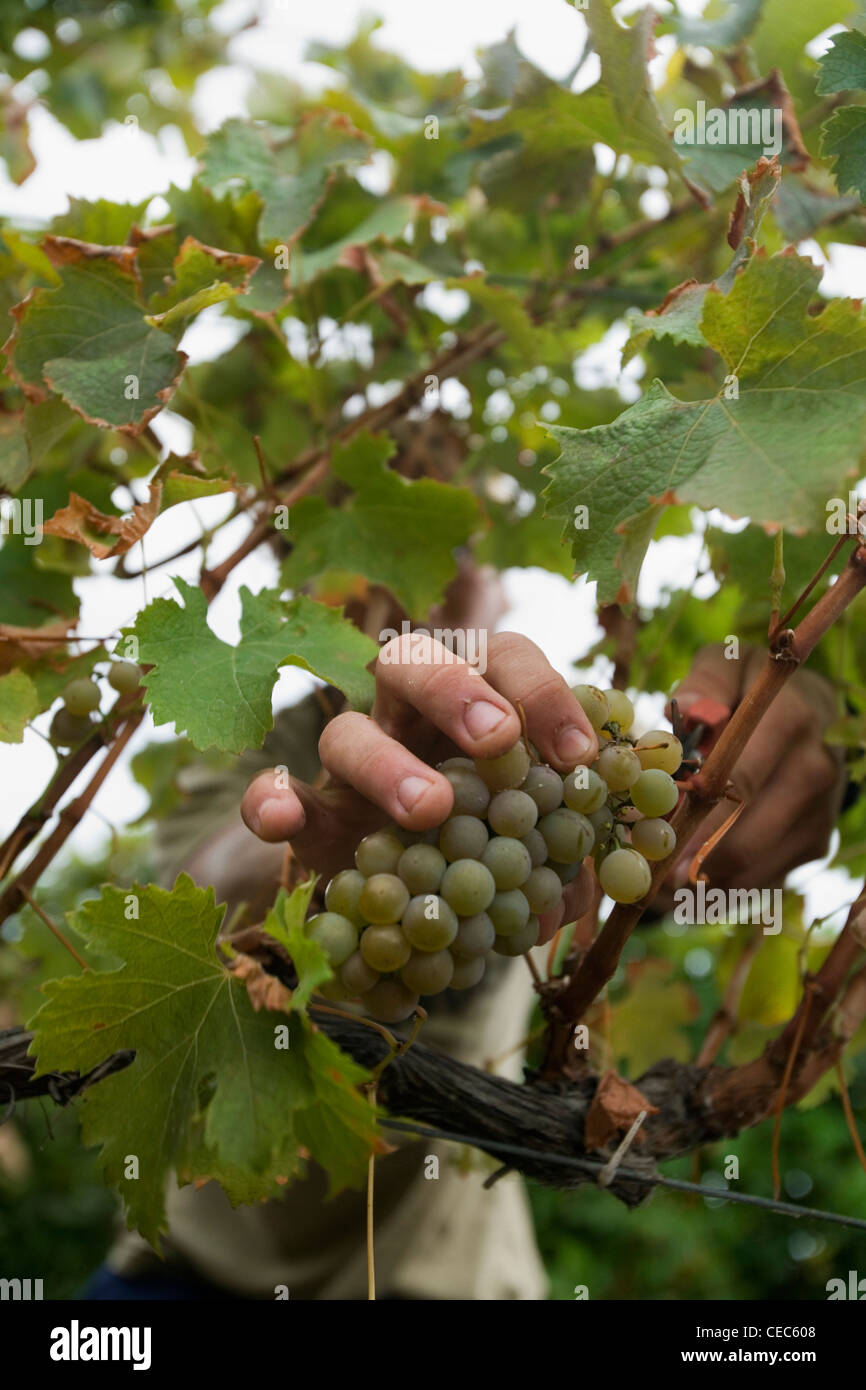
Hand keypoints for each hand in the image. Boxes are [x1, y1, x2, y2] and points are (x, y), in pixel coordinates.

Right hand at [241, 632, 598, 944]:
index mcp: (476, 703)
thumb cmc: (489, 854)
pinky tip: (283, 821)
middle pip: (413, 661)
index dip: (544, 692)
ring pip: (344, 730)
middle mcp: (407, 718)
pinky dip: (273, 798)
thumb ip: (562, 859)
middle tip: (497, 740)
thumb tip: (574, 892)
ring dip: (386, 763)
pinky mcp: (307, 817)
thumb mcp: (538, 851)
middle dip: (456, 688)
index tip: (577, 755)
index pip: (505, 659)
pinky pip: (269, 792)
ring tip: (430, 810)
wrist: (414, 909)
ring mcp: (349, 766)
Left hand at [666, 644, 845, 890]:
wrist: (808, 710)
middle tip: (645, 867)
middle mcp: (815, 770)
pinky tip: (691, 874)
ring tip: (660, 875)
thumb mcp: (726, 667)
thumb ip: (705, 684)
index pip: (740, 781)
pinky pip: (763, 879)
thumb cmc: (747, 689)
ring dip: (701, 878)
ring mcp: (822, 812)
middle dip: (689, 855)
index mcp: (790, 721)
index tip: (654, 834)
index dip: (693, 813)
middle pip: (746, 837)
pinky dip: (722, 885)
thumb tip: (693, 709)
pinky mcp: (817, 843)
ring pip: (752, 866)